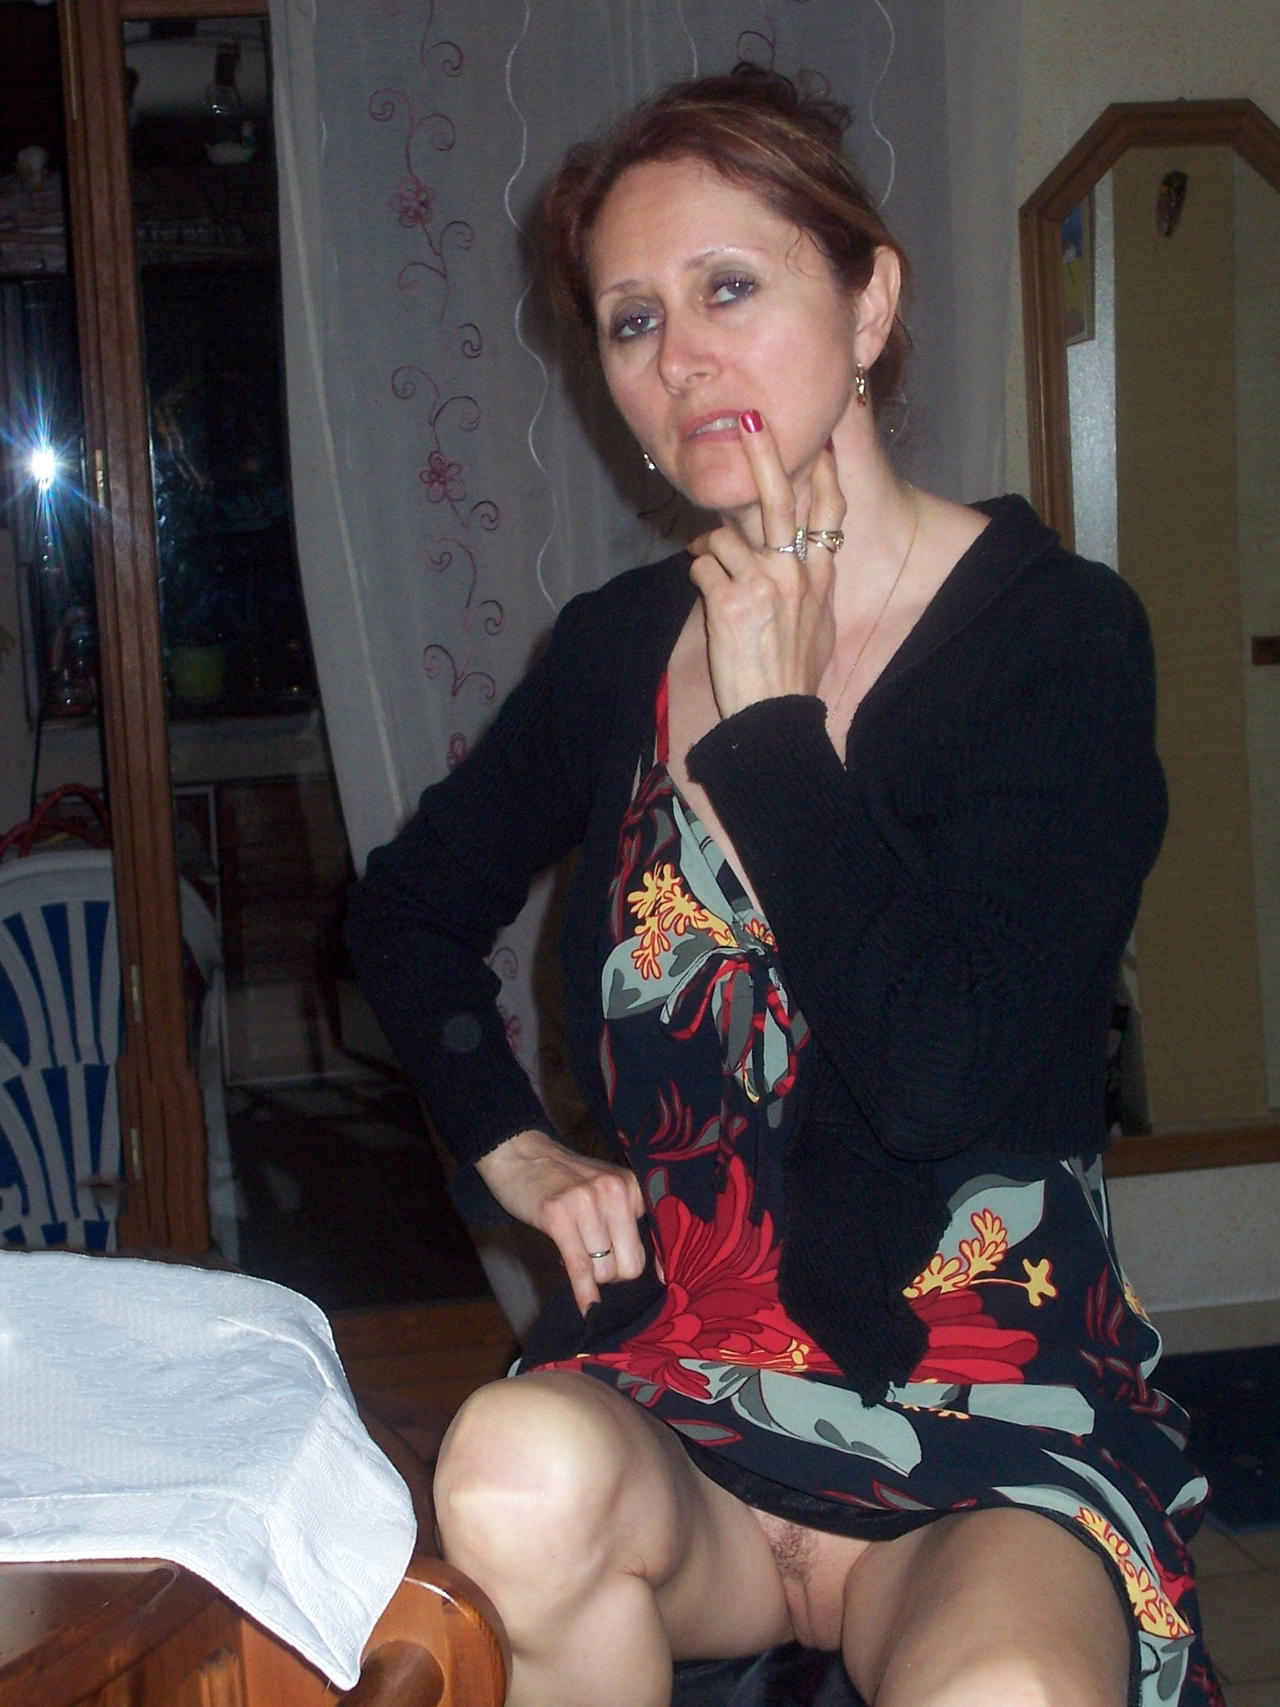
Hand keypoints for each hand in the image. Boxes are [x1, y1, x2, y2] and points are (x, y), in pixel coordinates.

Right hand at [475, 1128, 647, 1313]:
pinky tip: (586, 1307)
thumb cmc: (564, 1178)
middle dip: (614, 1275)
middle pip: (631, 1264)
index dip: (645, 1264)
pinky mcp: (558, 1216)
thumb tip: (658, 1272)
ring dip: (592, 1276)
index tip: (656, 1284)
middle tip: (596, 1262)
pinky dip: (583, 1292)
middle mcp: (615, 1192)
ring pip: (605, 1270)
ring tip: (577, 1256)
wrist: (519, 1154)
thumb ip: (627, 1219)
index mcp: (631, 1186)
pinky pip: (580, 1268)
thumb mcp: (604, 1188)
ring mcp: (586, 1203)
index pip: (652, 1243)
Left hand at [688, 415, 845, 719]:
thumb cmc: (794, 676)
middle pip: (779, 500)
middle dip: (764, 454)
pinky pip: (701, 567)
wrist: (774, 714)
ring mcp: (761, 584)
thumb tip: (804, 566)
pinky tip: (707, 597)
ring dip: (710, 548)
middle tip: (749, 418)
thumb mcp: (820, 627)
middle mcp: (794, 573)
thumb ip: (811, 588)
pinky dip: (698, 576)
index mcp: (820, 578)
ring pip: (723, 537)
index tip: (821, 442)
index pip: (828, 513)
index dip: (823, 474)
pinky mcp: (728, 600)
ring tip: (711, 570)